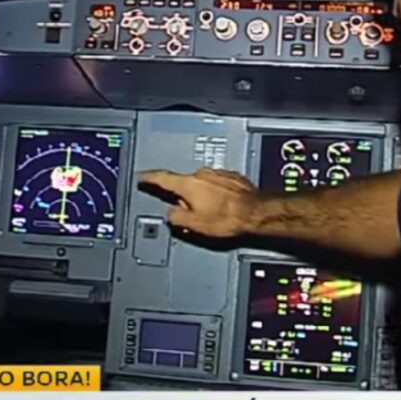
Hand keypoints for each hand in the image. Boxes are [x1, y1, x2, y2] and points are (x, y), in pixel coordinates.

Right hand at [139, 167, 259, 237]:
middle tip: (194, 216)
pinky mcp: (233, 177)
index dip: (149, 178)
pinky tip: (225, 208)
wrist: (257, 213)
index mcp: (189, 185)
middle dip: (186, 199)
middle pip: (185, 185)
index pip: (162, 178)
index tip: (143, 176)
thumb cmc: (229, 219)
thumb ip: (176, 217)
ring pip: (203, 185)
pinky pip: (218, 185)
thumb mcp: (194, 225)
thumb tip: (172, 214)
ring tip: (214, 214)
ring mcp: (218, 174)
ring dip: (204, 197)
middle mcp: (203, 174)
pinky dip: (218, 195)